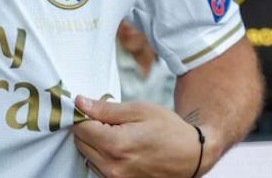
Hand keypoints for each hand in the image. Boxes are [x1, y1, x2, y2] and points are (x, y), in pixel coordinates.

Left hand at [74, 97, 204, 177]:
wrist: (192, 155)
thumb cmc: (168, 129)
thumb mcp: (139, 110)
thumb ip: (105, 109)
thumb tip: (79, 102)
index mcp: (116, 145)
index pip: (79, 128)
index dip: (84, 115)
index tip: (94, 110)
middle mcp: (113, 167)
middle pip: (80, 142)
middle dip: (89, 128)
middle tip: (110, 122)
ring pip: (87, 155)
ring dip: (95, 143)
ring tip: (118, 135)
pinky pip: (98, 167)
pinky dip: (103, 156)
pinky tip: (121, 148)